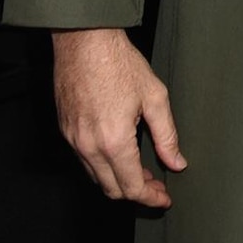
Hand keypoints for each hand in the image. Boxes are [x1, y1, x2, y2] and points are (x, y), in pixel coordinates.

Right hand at [52, 27, 183, 207]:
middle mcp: (88, 146)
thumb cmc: (121, 65)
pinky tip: (122, 157)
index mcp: (113, 141)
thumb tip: (177, 162)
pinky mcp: (65, 131)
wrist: (85, 43)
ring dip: (119, 181)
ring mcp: (73, 140)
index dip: (150, 197)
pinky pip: (84, 161)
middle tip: (158, 187)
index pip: (131, 186)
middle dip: (136, 193)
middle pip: (111, 188)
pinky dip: (104, 167)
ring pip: (96, 177)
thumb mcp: (155, 98)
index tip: (165, 198)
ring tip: (144, 174)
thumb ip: (167, 135)